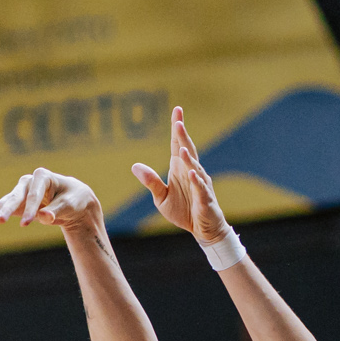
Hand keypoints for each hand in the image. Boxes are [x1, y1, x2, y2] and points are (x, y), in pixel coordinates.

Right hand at [0, 168, 102, 236]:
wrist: (72, 200)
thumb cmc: (74, 199)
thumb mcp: (71, 204)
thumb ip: (58, 210)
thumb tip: (44, 217)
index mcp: (42, 177)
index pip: (34, 195)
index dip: (30, 209)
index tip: (26, 224)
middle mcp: (27, 183)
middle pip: (13, 197)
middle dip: (5, 211)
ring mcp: (19, 194)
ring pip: (2, 206)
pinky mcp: (14, 206)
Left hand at [130, 107, 229, 243]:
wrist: (202, 229)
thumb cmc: (184, 211)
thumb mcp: (161, 197)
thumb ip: (151, 182)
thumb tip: (135, 166)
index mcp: (180, 168)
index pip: (177, 144)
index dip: (177, 128)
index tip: (177, 110)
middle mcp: (191, 172)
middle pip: (187, 150)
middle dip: (183, 136)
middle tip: (178, 121)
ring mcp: (200, 184)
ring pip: (194, 167)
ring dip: (189, 158)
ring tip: (182, 148)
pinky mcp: (204, 199)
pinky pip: (200, 188)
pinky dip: (196, 180)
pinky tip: (192, 173)